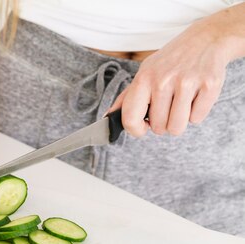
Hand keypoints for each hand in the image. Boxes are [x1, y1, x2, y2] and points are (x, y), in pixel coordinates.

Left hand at [110, 20, 233, 136]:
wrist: (206, 38)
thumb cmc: (171, 61)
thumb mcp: (145, 73)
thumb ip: (127, 98)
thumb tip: (107, 118)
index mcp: (143, 79)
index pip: (130, 119)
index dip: (136, 130)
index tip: (144, 127)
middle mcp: (163, 80)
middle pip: (158, 128)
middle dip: (163, 123)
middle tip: (169, 106)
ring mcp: (187, 82)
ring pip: (177, 127)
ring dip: (179, 121)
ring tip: (181, 104)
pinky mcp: (209, 85)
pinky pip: (197, 119)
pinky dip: (197, 113)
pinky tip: (195, 96)